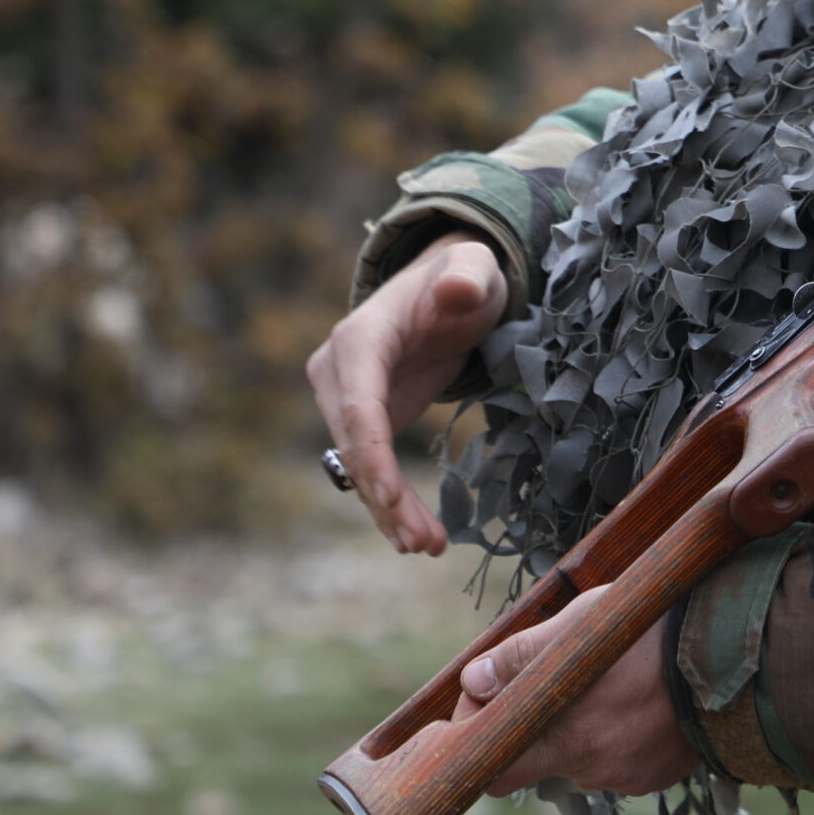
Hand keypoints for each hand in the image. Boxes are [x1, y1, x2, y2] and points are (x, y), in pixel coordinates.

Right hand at [306, 230, 507, 554]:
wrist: (449, 286)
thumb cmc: (462, 277)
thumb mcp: (474, 267)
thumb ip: (468, 277)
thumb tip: (456, 293)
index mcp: (359, 338)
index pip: (358, 403)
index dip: (371, 452)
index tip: (390, 497)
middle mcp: (340, 372)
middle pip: (357, 445)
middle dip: (386, 497)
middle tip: (423, 542)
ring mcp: (347, 399)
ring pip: (361, 467)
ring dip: (390, 512)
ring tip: (427, 547)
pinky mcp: (366, 420)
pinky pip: (374, 469)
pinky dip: (393, 504)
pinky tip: (419, 537)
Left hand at [455, 585, 699, 797]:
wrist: (740, 651)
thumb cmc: (656, 629)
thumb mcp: (583, 625)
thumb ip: (522, 657)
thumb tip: (473, 681)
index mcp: (566, 734)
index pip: (495, 772)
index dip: (483, 737)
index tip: (487, 702)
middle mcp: (593, 767)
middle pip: (539, 761)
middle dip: (533, 728)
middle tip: (547, 688)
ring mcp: (627, 775)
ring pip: (581, 757)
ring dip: (582, 728)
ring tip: (611, 682)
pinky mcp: (656, 776)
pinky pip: (620, 762)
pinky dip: (619, 737)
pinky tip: (641, 702)